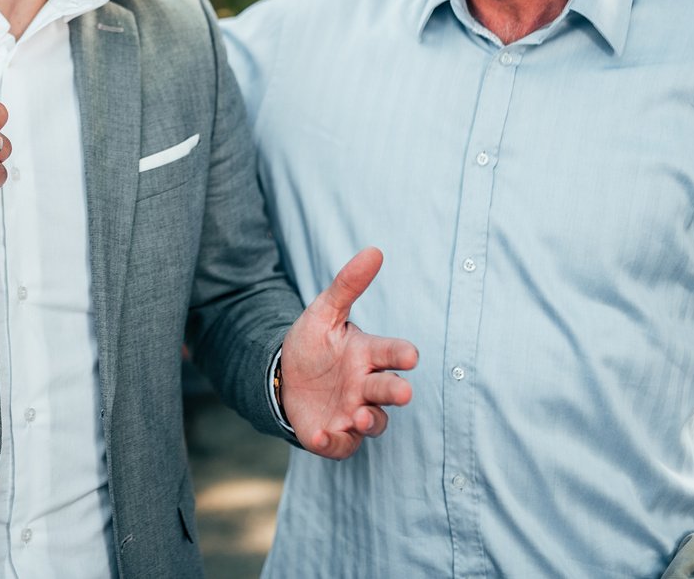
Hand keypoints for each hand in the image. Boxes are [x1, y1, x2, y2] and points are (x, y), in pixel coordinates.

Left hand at [278, 247, 416, 458]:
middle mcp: (366, 385)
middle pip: (389, 390)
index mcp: (367, 355)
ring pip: (374, 420)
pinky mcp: (337, 435)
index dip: (401, 354)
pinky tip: (321, 435)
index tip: (411, 355)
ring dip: (370, 420)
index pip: (391, 353)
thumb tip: (375, 250)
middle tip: (403, 393)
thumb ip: (347, 284)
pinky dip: (335, 442)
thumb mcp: (324, 312)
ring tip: (360, 415)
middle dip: (396, 392)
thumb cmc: (313, 344)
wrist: (283, 377)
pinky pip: (342, 444)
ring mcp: (354, 412)